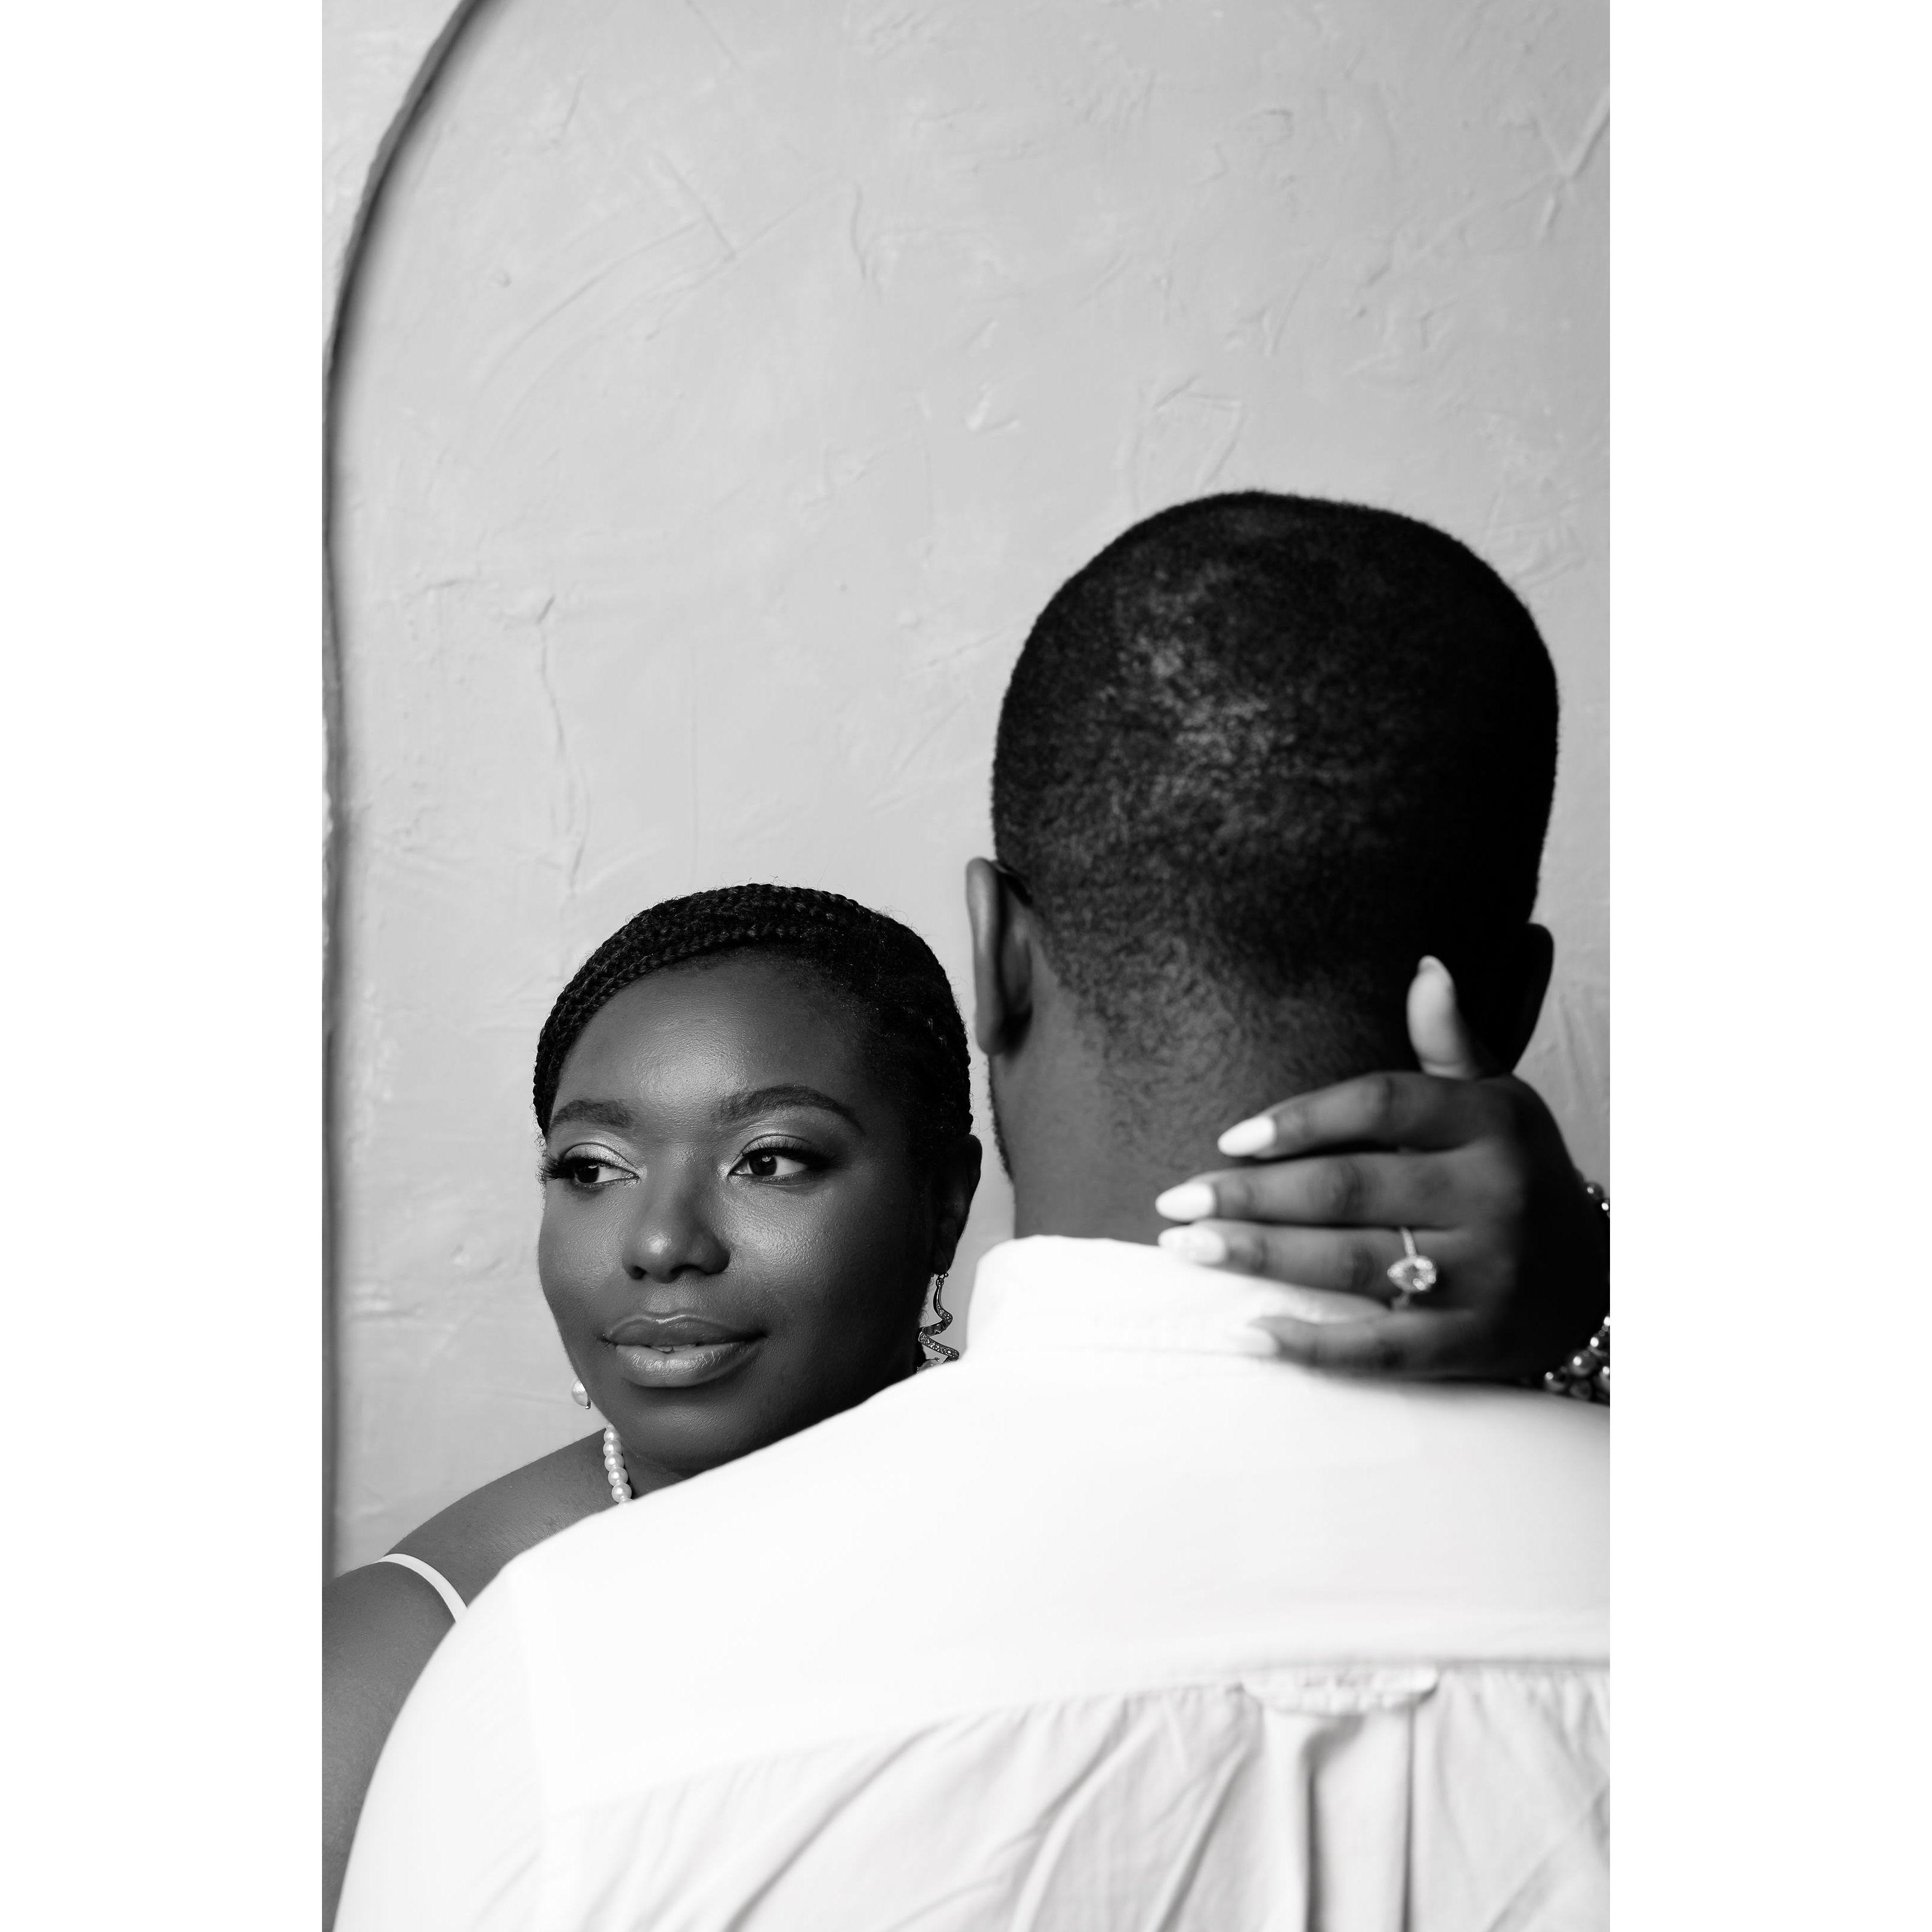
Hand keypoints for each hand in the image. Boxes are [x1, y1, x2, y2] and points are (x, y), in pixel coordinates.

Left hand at [1153, 957, 1607, 1381]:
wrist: (1605, 1276)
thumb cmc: (1518, 1172)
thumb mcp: (1497, 1101)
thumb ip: (1449, 1044)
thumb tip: (1425, 966)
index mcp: (1491, 1123)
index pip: (1382, 1105)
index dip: (1300, 1118)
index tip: (1227, 1138)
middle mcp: (1493, 1193)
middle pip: (1350, 1189)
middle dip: (1251, 1196)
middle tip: (1174, 1201)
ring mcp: (1489, 1273)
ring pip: (1355, 1264)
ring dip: (1261, 1259)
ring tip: (1186, 1250)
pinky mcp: (1478, 1342)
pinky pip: (1384, 1348)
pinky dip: (1314, 1346)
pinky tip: (1248, 1334)